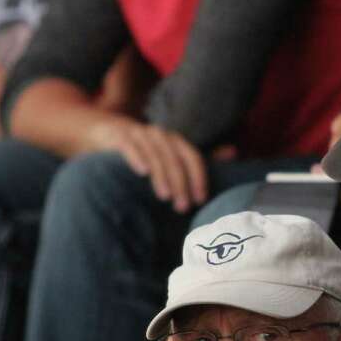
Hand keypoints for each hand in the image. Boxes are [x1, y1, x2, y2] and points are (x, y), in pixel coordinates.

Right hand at [85, 114, 207, 212]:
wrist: (107, 133)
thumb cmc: (145, 150)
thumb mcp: (171, 154)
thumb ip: (196, 158)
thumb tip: (233, 152)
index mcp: (175, 141)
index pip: (192, 157)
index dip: (198, 177)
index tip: (200, 199)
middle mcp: (160, 135)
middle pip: (174, 159)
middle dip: (180, 183)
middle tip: (183, 207)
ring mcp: (139, 134)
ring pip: (155, 155)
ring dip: (161, 176)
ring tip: (164, 197)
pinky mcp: (120, 137)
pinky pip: (130, 147)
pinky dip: (136, 158)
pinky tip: (141, 173)